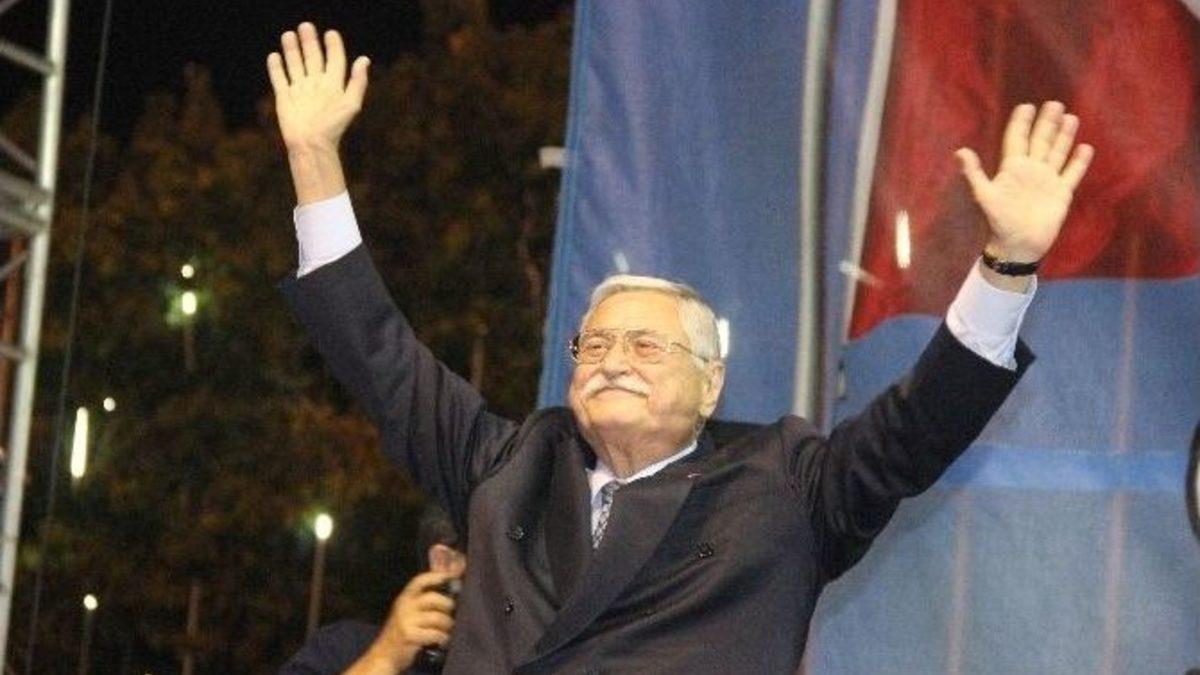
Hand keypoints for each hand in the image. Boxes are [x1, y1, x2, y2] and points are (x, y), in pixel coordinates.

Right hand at [267, 22, 368, 153]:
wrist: (311, 145)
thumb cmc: (333, 127)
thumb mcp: (350, 104)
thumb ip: (357, 82)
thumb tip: (364, 60)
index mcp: (333, 86)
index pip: (335, 61)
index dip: (334, 47)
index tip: (331, 33)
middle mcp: (316, 86)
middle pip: (313, 58)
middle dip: (310, 42)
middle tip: (306, 26)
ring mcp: (300, 91)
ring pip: (295, 65)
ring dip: (292, 50)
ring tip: (289, 34)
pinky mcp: (285, 98)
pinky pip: (280, 79)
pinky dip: (276, 68)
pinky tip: (275, 56)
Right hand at [345, 571, 458, 674]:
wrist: (384, 655)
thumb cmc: (399, 633)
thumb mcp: (406, 613)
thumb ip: (421, 603)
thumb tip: (446, 592)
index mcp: (403, 599)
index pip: (419, 581)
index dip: (435, 576)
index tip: (448, 577)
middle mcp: (404, 607)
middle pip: (433, 598)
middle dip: (447, 605)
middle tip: (450, 613)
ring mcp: (406, 621)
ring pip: (437, 617)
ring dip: (447, 625)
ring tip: (446, 630)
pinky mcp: (411, 635)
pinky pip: (436, 634)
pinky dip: (443, 638)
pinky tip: (442, 641)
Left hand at [956, 101, 1093, 262]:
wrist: (1018, 246)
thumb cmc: (998, 222)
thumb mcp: (984, 196)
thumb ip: (974, 173)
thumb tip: (959, 151)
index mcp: (1012, 169)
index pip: (1017, 139)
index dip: (1021, 123)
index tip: (1026, 106)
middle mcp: (1031, 170)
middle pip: (1040, 141)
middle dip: (1046, 123)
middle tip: (1054, 103)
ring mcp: (1047, 180)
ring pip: (1058, 152)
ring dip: (1064, 136)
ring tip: (1070, 117)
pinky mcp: (1062, 193)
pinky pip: (1072, 173)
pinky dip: (1079, 161)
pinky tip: (1085, 147)